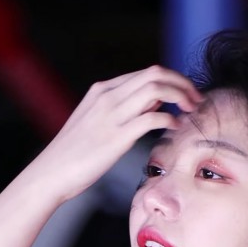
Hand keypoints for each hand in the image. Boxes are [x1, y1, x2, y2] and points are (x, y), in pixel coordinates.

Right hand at [34, 64, 204, 203]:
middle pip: (155, 74)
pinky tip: (176, 127)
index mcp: (103, 90)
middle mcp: (108, 96)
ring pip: (156, 89)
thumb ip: (122, 109)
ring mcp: (112, 115)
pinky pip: (152, 118)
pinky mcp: (116, 137)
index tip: (186, 94)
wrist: (51, 173)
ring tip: (193, 109)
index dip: (172, 80)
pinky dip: (169, 118)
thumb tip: (153, 102)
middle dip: (182, 83)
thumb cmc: (73, 155)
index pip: (146, 72)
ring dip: (181, 96)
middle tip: (197, 99)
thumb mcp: (96, 122)